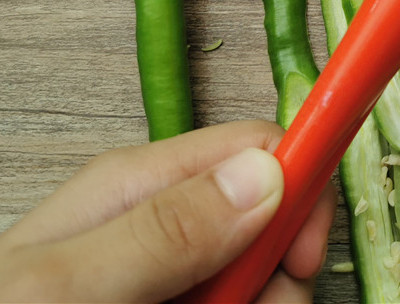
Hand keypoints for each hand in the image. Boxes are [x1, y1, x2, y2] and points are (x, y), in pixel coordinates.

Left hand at [0, 120, 336, 302]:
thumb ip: (163, 230)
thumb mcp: (64, 287)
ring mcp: (170, 271)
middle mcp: (163, 220)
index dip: (299, 191)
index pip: (259, 147)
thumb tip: (266, 173)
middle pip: (271, 224)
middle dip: (275, 277)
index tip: (300, 259)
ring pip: (260, 280)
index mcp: (141, 183)